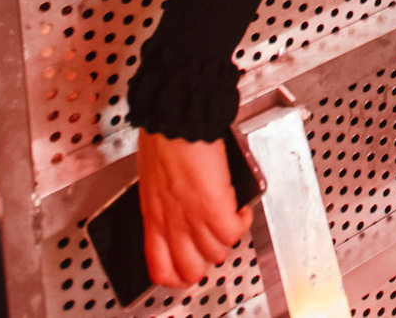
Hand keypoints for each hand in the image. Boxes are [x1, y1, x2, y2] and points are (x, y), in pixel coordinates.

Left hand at [137, 131, 255, 288]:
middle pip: (190, 272)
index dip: (178, 275)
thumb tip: (176, 208)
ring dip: (227, 240)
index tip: (188, 266)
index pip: (161, 270)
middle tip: (214, 245)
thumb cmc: (163, 138)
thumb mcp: (152, 181)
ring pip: (216, 255)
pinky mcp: (215, 208)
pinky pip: (235, 232)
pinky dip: (243, 222)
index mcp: (153, 218)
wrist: (176, 119)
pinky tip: (241, 209)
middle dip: (206, 263)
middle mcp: (172, 225)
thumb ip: (164, 203)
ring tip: (230, 221)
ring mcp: (193, 219)